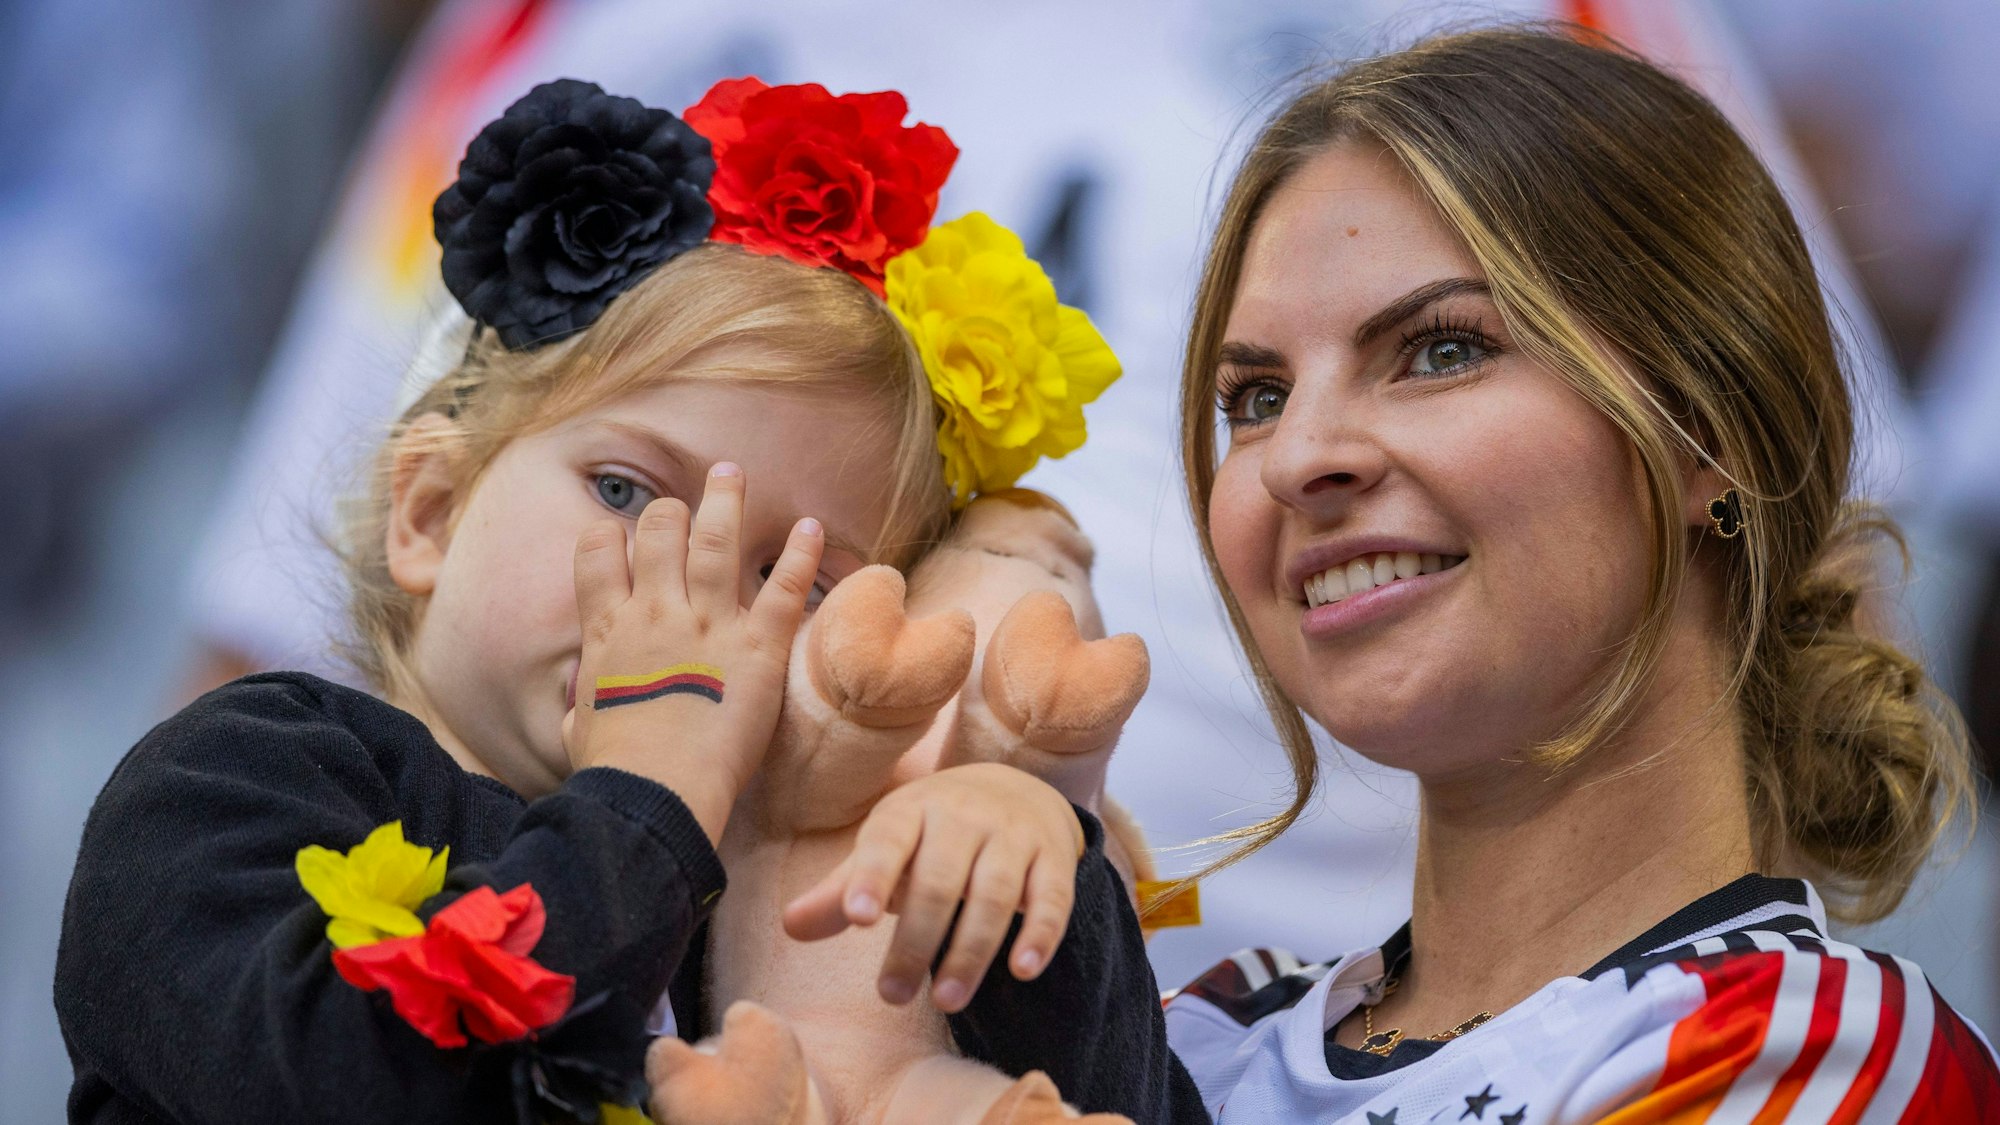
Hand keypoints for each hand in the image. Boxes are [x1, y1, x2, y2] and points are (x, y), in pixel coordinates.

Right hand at [566, 463, 824, 843]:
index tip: (621, 534)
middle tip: (687, 500)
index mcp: (609, 631)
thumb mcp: (580, 731)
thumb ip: (584, 709)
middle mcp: (657, 613)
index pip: (598, 554)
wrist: (657, 789)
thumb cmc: (617, 771)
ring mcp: (709, 625)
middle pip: (658, 532)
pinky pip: (784, 587)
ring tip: (732, 472)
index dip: (609, 536)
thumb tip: (579, 715)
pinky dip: (800, 553)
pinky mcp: (758, 646)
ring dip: (725, 501)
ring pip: (716, 541)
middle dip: (670, 510)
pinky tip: (811, 526)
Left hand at [781, 763, 1084, 1013]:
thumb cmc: (934, 833)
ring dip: (971, 950)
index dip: (873, 877)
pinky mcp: (1054, 858)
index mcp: (912, 810)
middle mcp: (965, 816)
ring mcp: (1013, 835)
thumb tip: (790, 926)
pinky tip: (1022, 971)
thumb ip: (843, 889)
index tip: (859, 919)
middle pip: (939, 881)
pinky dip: (1040, 934)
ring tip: (948, 1001)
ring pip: (995, 893)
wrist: (1017, 789)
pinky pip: (1051, 898)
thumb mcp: (887, 847)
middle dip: (916, 941)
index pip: (888, 841)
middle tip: (893, 995)